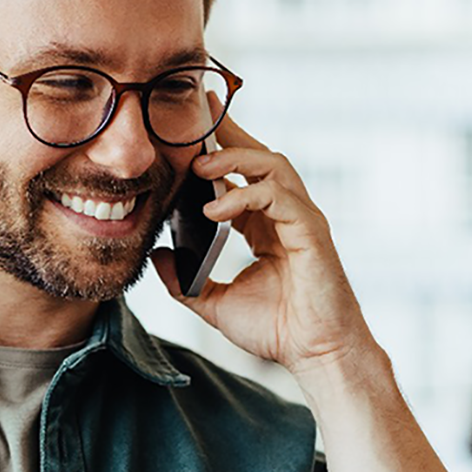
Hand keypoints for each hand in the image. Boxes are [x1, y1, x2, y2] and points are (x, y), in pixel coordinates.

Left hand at [151, 98, 374, 376]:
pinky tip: (216, 208)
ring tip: (200, 167)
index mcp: (265, 224)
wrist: (314, 355)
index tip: (190, 125)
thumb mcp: (214, 302)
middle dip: (229, 132)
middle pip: (259, 155)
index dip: (219, 147)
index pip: (242, 174)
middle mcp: (285, 214)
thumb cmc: (278, 330)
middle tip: (196, 116)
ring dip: (235, 159)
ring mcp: (301, 219)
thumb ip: (185, 281)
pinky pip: (279, 198)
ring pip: (273, 166)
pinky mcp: (311, 232)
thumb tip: (157, 257)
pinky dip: (247, 195)